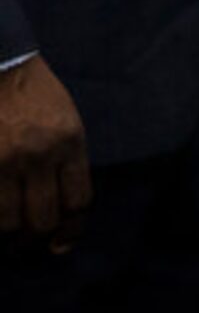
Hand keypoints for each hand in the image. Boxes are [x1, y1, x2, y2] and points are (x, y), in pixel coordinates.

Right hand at [0, 56, 88, 251]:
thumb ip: (67, 159)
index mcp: (70, 142)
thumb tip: (64, 207)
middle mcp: (39, 155)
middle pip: (43, 220)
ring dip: (7, 237)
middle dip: (35, 242)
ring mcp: (4, 161)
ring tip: (5, 241)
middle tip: (26, 248)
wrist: (0, 64)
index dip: (70, 230)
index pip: (78, 201)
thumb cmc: (33, 93)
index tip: (61, 244)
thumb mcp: (65, 120)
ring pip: (8, 222)